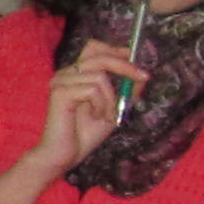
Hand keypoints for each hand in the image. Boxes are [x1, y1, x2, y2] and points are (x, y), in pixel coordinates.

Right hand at [24, 43, 137, 173]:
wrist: (64, 155)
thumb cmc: (84, 135)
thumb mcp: (113, 110)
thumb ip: (125, 92)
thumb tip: (142, 76)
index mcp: (76, 75)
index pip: (93, 48)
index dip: (114, 49)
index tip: (132, 56)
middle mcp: (66, 74)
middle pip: (99, 55)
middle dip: (125, 66)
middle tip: (143, 77)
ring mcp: (61, 81)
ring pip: (100, 76)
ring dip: (111, 98)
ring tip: (105, 115)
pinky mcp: (60, 92)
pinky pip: (92, 90)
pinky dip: (101, 105)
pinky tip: (95, 117)